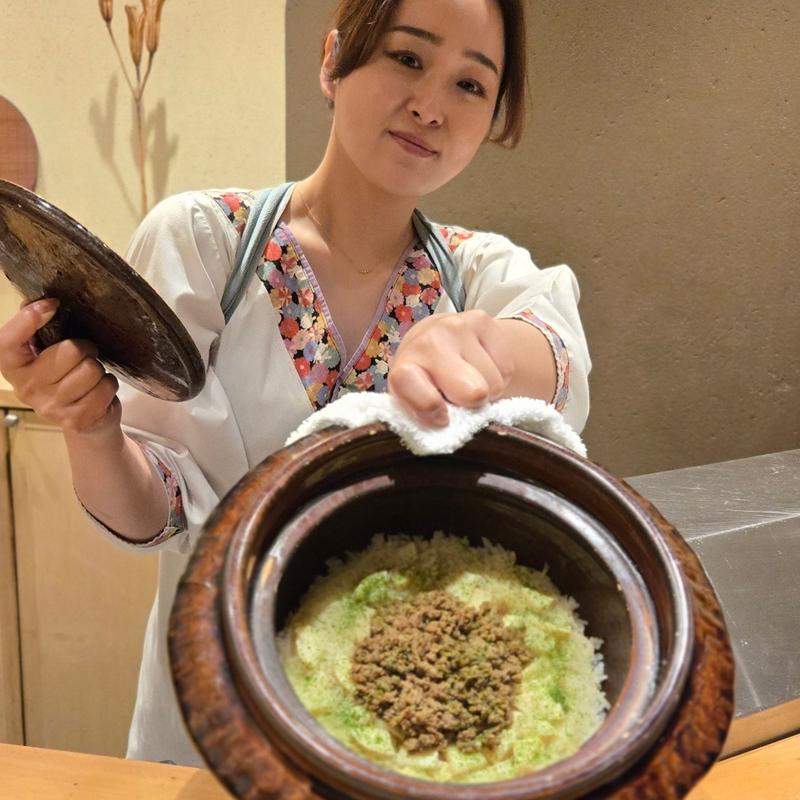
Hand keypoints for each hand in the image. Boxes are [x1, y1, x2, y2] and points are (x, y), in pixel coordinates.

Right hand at [0, 299, 120, 434]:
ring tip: (90, 377)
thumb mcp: (47, 352)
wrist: (84, 421)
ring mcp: (51, 407)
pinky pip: (106, 388)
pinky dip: (109, 386)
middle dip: (86, 348)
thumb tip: (42, 300)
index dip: (27, 320)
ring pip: (92, 370)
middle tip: (85, 355)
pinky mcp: (76, 419)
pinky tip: (98, 392)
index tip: (52, 304)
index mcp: (13, 366)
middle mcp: (27, 388)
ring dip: (99, 370)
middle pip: (71, 351)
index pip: (6, 342)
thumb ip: (38, 328)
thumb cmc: (64, 377)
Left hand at [388, 310, 513, 426]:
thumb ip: (429, 416)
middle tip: (459, 396)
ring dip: (487, 388)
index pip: (429, 402)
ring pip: (495, 383)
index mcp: (405, 370)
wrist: (430, 338)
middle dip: (472, 402)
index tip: (442, 416)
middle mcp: (429, 342)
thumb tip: (453, 425)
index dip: (440, 414)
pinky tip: (479, 364)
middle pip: (475, 393)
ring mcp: (457, 326)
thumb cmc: (422, 380)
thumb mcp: (415, 402)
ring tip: (468, 377)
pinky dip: (498, 373)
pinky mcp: (481, 319)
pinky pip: (507, 367)